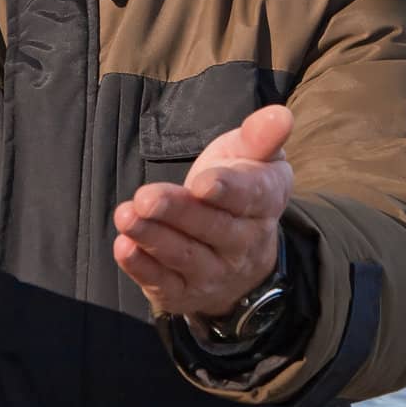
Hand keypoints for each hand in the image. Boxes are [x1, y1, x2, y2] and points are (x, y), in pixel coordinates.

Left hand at [113, 104, 293, 319]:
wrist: (241, 253)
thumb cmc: (240, 185)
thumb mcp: (253, 157)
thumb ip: (261, 136)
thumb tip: (282, 114)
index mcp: (263, 203)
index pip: (249, 197)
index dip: (227, 190)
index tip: (203, 183)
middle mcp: (243, 243)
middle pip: (211, 228)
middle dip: (177, 213)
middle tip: (146, 198)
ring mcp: (214, 272)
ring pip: (184, 257)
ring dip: (153, 238)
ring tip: (126, 216)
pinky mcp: (184, 292)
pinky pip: (164, 283)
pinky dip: (142, 268)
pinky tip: (124, 247)